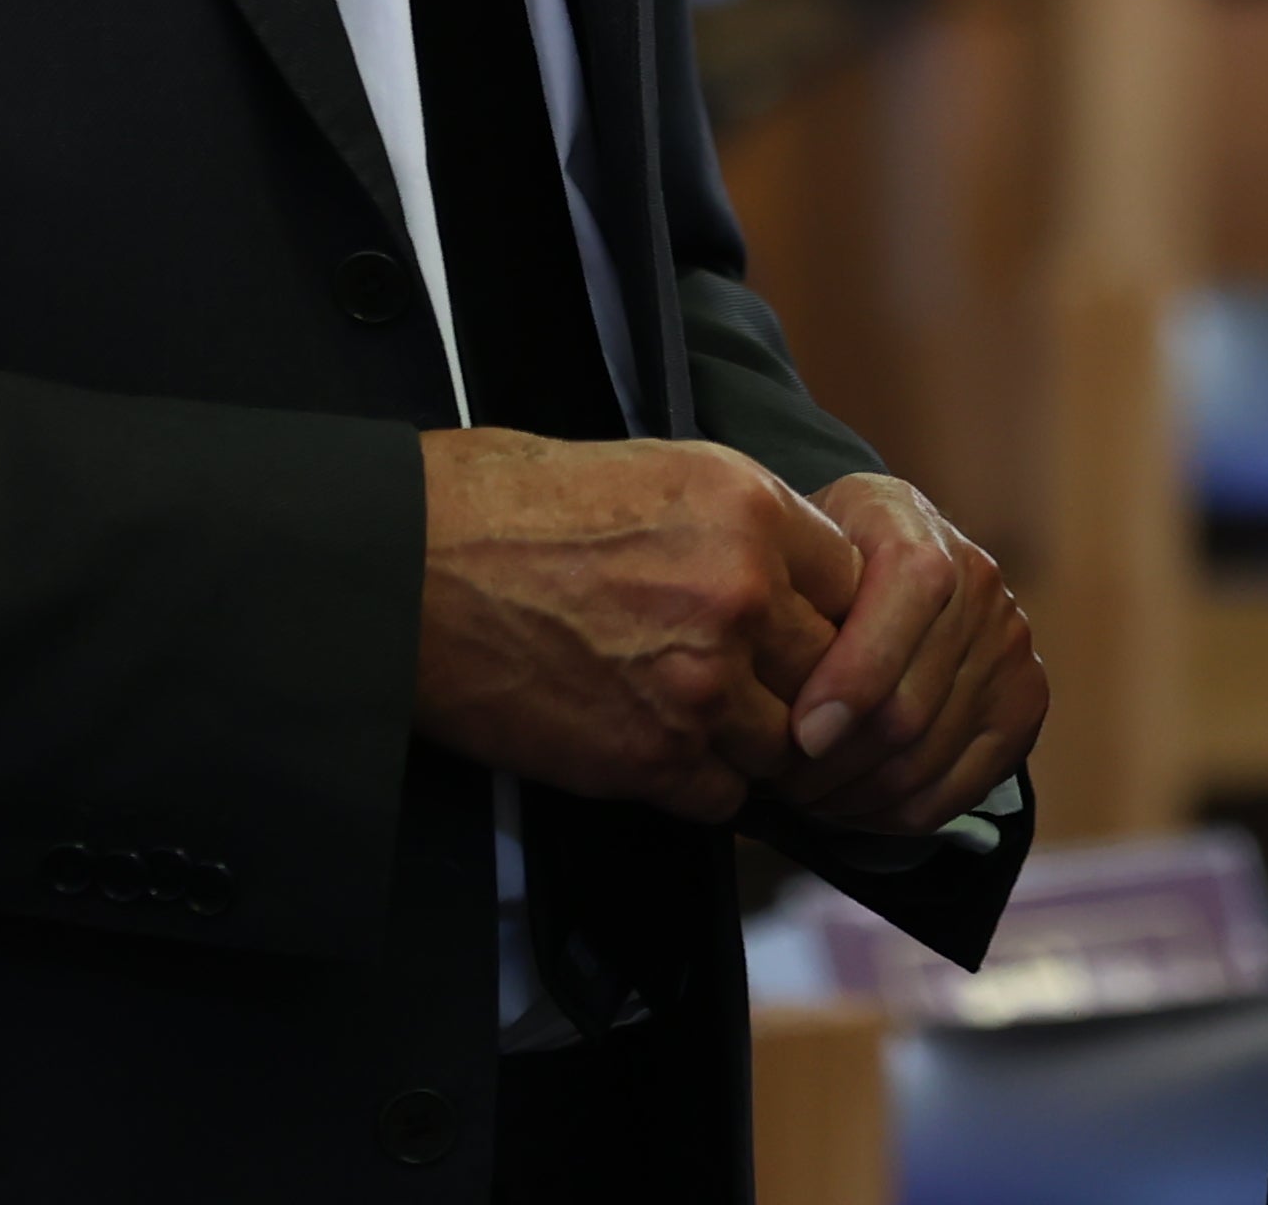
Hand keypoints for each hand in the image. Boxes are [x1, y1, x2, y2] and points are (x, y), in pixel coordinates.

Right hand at [412, 432, 863, 820]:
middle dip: (804, 686)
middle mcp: (740, 595)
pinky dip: (702, 784)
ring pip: (787, 745)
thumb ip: (744, 524)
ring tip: (703, 720)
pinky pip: (723, 796)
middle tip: (765, 690)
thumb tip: (797, 572)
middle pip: (834, 671)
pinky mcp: (650, 755)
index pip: (857, 585)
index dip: (831, 614)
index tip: (805, 631)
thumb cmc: (512, 505)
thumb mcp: (658, 471)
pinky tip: (661, 749)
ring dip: (755, 742)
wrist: (410, 567)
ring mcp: (700, 683)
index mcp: (749, 509)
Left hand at [772, 473, 1046, 835]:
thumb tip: (776, 700)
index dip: (852, 679)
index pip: (907, 602)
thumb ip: (789, 597)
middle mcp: (980, 583)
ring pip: (924, 759)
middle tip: (781, 782)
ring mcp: (1009, 646)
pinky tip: (852, 804)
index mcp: (917, 530)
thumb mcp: (797, 546)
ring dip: (854, 796)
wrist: (895, 553)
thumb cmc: (826, 560)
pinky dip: (894, 815)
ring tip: (806, 796)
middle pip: (908, 706)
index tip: (800, 733)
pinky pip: (956, 790)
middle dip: (833, 762)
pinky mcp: (1023, 703)